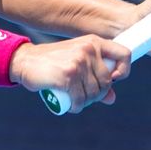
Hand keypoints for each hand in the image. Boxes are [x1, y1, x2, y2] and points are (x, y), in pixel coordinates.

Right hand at [10, 35, 130, 112]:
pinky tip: (71, 105)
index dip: (124, 70)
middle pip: (107, 82)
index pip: (124, 54)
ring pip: (95, 93)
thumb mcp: (76, 62)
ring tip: (75, 99)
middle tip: (83, 95)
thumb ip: (95, 77)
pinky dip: (76, 107)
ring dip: (86, 102)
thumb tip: (112, 98)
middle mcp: (88, 49)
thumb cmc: (53, 62)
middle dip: (97, 94)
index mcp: (93, 42)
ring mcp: (78, 62)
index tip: (114, 80)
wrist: (26, 61)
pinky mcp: (68, 75)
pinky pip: (81, 100)